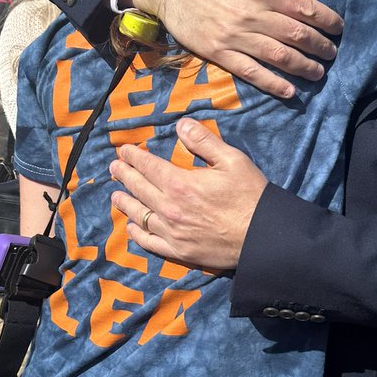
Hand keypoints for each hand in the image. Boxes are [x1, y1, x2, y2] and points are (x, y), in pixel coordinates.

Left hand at [109, 120, 268, 270]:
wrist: (262, 237)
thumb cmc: (250, 196)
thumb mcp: (232, 160)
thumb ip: (204, 141)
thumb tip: (181, 124)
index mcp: (181, 184)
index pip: (148, 166)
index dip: (133, 157)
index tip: (123, 151)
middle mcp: (170, 209)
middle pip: (138, 188)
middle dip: (124, 175)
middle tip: (114, 168)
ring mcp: (172, 233)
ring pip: (139, 215)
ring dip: (125, 202)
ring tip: (116, 194)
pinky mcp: (179, 252)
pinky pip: (150, 242)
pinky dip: (137, 233)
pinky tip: (132, 226)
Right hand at [131, 0, 342, 98]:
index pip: (303, 7)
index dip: (326, 19)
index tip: (338, 27)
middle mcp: (252, 15)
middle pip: (296, 35)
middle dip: (320, 46)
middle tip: (332, 53)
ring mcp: (235, 36)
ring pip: (278, 56)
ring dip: (303, 67)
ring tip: (318, 73)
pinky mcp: (219, 53)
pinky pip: (251, 72)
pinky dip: (272, 83)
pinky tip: (289, 91)